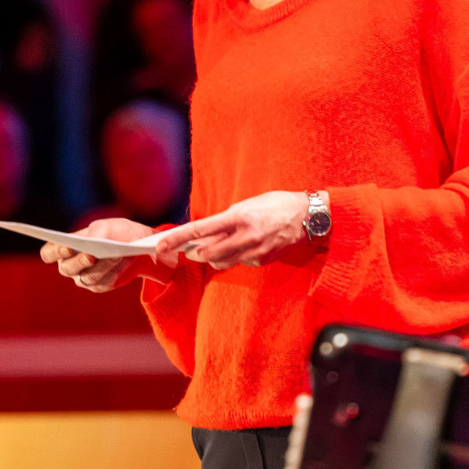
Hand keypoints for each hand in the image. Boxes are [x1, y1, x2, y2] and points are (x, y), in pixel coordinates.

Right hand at [40, 217, 176, 291]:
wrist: (135, 244)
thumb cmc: (115, 232)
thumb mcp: (108, 226)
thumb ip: (98, 230)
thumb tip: (93, 240)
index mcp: (64, 247)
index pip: (48, 253)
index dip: (55, 252)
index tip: (67, 248)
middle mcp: (70, 265)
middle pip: (67, 269)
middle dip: (80, 262)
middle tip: (92, 256)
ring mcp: (83, 278)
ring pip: (88, 277)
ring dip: (103, 265)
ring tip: (116, 255)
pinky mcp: (99, 286)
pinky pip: (104, 283)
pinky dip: (115, 271)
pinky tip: (124, 261)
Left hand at [154, 191, 310, 268]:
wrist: (308, 216)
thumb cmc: (277, 204)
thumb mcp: (248, 205)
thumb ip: (227, 220)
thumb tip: (207, 234)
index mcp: (238, 217)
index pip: (199, 230)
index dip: (177, 239)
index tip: (160, 245)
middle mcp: (244, 236)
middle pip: (207, 254)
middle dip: (195, 253)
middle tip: (192, 249)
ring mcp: (254, 251)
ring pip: (221, 263)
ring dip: (213, 258)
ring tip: (219, 246)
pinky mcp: (262, 261)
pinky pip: (240, 263)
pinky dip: (236, 257)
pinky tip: (246, 246)